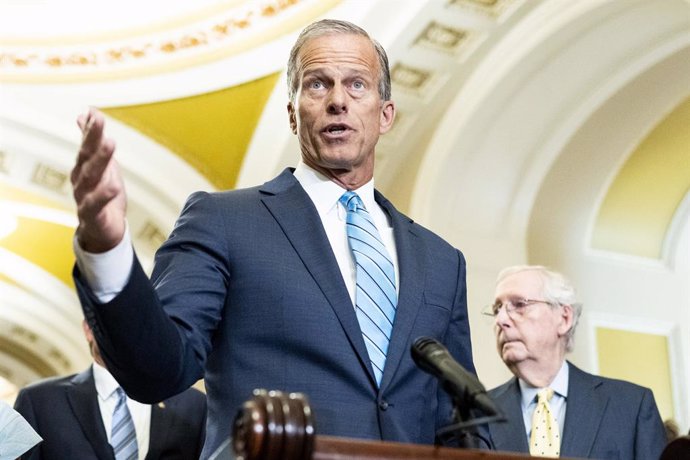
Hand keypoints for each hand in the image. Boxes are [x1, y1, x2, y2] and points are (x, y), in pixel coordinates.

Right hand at [71, 108, 126, 252]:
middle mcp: (81, 179)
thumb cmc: (102, 196)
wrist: (102, 231)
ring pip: (90, 177)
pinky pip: (96, 204)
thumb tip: (85, 114)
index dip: (90, 129)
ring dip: (100, 159)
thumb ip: (93, 142)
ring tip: (109, 143)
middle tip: (99, 120)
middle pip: (86, 156)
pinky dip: (104, 194)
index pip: (86, 144)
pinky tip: (113, 185)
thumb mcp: (102, 165)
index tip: (94, 112)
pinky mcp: (91, 215)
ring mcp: (84, 197)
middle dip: (91, 137)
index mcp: (84, 167)